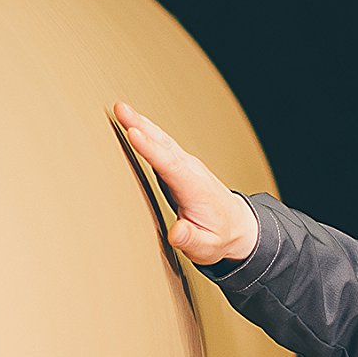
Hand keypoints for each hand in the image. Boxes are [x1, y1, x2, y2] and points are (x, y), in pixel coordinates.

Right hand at [114, 101, 258, 264]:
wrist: (236, 227)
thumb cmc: (219, 236)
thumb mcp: (206, 247)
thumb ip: (190, 239)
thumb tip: (177, 232)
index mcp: (195, 188)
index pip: (169, 165)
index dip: (150, 149)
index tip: (133, 133)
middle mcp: (191, 171)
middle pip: (163, 144)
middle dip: (141, 126)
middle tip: (121, 109)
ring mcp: (186, 165)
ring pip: (162, 140)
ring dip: (141, 123)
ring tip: (121, 109)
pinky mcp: (180, 165)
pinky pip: (162, 144)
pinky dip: (147, 131)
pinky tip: (133, 122)